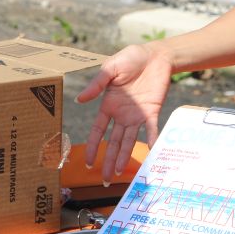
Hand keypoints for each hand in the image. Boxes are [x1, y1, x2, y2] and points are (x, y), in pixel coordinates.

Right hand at [75, 43, 172, 180]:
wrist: (154, 55)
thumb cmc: (130, 59)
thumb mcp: (110, 68)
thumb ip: (97, 84)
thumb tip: (79, 99)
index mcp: (108, 105)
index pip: (97, 130)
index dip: (92, 146)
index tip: (87, 162)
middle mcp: (121, 114)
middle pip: (113, 142)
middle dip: (109, 160)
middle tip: (106, 179)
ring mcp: (136, 115)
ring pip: (129, 140)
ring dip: (125, 156)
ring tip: (120, 173)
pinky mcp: (152, 111)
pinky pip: (152, 128)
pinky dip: (152, 139)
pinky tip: (152, 152)